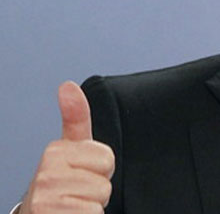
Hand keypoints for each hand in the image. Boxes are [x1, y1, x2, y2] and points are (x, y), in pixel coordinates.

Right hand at [20, 82, 114, 213]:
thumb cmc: (60, 183)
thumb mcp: (70, 149)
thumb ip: (75, 117)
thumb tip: (68, 86)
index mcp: (55, 151)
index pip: (106, 158)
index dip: (101, 170)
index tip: (82, 173)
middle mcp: (46, 174)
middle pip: (104, 182)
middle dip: (97, 191)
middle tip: (78, 192)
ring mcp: (46, 198)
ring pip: (99, 200)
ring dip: (91, 207)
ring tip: (74, 205)